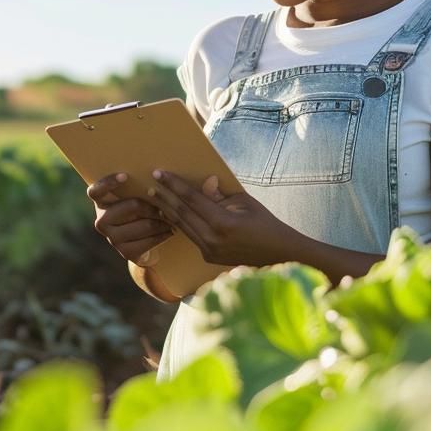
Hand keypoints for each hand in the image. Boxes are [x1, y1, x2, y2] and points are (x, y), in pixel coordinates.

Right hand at [86, 172, 172, 265]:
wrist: (139, 238)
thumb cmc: (137, 207)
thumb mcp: (133, 194)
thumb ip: (137, 185)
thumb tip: (157, 176)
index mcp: (101, 202)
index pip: (96, 191)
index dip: (108, 183)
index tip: (125, 176)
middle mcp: (102, 221)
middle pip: (132, 206)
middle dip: (154, 205)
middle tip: (168, 203)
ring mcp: (112, 238)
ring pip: (145, 225)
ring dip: (163, 221)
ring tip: (173, 218)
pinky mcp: (125, 252)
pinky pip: (149, 242)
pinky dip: (163, 235)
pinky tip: (170, 231)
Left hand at [147, 169, 297, 267]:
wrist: (278, 254)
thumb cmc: (265, 223)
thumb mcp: (244, 202)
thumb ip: (220, 194)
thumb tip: (204, 182)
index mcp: (222, 223)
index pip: (192, 199)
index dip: (174, 184)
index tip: (160, 173)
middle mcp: (212, 239)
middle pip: (181, 213)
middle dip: (165, 196)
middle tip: (152, 182)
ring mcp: (209, 251)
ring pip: (182, 226)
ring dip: (167, 210)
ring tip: (155, 196)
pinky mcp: (208, 257)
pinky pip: (190, 236)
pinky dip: (180, 223)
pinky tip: (170, 214)